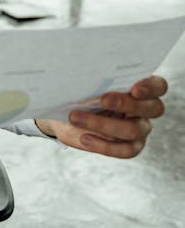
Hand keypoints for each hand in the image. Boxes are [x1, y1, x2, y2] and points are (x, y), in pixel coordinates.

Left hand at [36, 74, 167, 158]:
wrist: (69, 115)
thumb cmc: (82, 93)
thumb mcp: (88, 84)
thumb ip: (97, 80)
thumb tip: (88, 78)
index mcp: (141, 87)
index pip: (159, 86)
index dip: (151, 88)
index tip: (134, 89)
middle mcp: (146, 108)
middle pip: (152, 108)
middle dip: (126, 103)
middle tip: (102, 100)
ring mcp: (141, 128)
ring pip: (133, 130)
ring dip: (103, 124)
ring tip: (76, 117)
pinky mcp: (131, 146)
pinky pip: (125, 150)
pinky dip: (104, 145)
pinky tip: (85, 138)